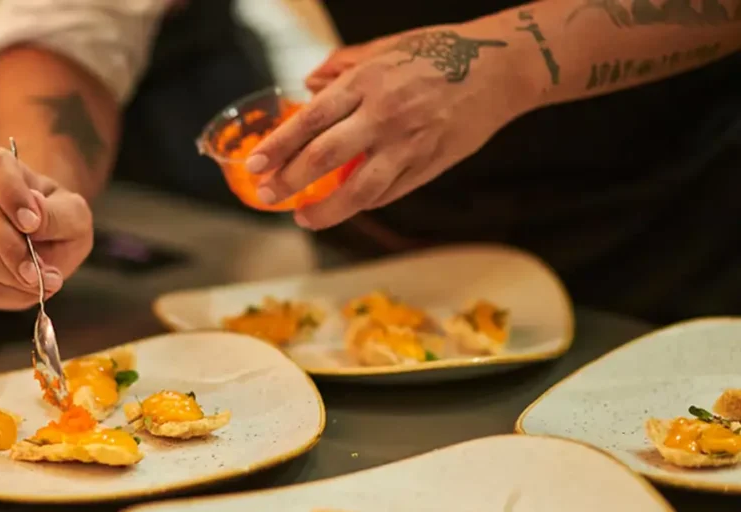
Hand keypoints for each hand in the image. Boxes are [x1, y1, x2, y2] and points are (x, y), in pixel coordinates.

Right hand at [0, 148, 93, 309]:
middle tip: (44, 274)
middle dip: (14, 250)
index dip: (11, 195)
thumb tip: (34, 212)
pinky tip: (29, 291)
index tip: (32, 224)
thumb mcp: (73, 215)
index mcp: (0, 171)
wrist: (47, 241)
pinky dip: (9, 294)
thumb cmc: (58, 219)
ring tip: (44, 283)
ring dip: (12, 277)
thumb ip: (56, 215)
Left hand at [249, 28, 527, 229]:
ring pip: (358, 190)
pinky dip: (362, 203)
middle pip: (325, 157)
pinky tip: (344, 206)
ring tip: (303, 218)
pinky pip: (388, 192)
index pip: (310, 120)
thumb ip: (342, 66)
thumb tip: (307, 85)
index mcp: (367, 82)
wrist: (501, 69)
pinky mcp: (429, 164)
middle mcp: (384, 115)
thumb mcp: (385, 47)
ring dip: (325, 210)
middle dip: (290, 181)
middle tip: (268, 196)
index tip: (255, 166)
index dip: (278, 147)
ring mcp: (409, 144)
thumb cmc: (439, 52)